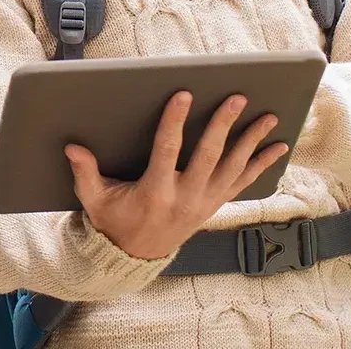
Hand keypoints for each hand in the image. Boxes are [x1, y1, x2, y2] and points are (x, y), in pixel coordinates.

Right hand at [65, 92, 287, 260]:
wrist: (136, 255)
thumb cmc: (113, 220)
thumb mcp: (94, 200)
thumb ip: (85, 172)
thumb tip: (72, 147)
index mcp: (154, 192)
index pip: (167, 151)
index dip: (175, 122)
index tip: (183, 95)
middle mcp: (185, 197)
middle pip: (209, 156)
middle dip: (224, 125)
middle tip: (236, 98)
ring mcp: (204, 202)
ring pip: (232, 167)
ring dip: (251, 141)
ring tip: (268, 116)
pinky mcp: (214, 204)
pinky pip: (243, 182)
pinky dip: (262, 164)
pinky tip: (278, 147)